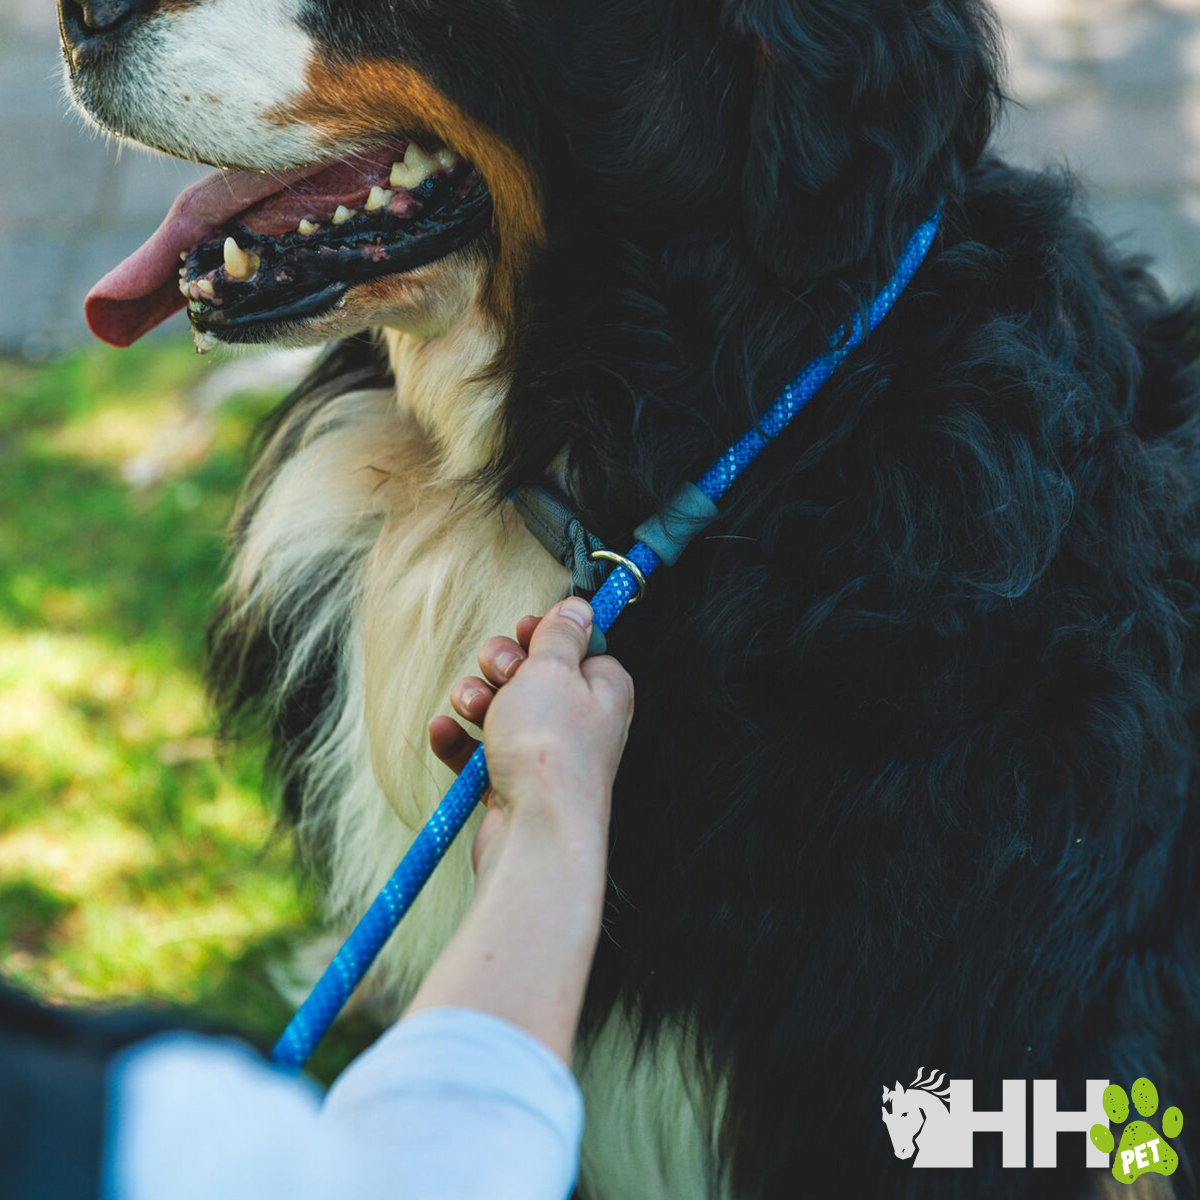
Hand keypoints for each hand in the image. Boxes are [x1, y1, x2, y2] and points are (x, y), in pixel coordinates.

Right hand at [428, 598, 633, 875]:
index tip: (524, 631)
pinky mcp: (514, 784)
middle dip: (500, 667)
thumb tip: (579, 607)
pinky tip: (444, 732)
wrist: (536, 832)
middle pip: (531, 673)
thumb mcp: (553, 668)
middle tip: (500, 675)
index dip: (543, 634)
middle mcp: (580, 721)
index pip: (575, 645)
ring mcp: (546, 754)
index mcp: (603, 687)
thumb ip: (560, 633)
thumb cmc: (551, 748)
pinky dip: (459, 741)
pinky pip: (478, 751)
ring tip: (472, 707)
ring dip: (475, 700)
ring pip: (500, 709)